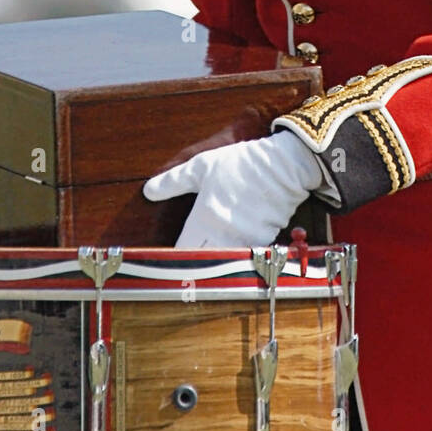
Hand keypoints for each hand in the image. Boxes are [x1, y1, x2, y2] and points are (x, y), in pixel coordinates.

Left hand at [142, 129, 326, 249]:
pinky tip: (233, 248)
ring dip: (215, 263)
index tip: (166, 261)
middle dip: (192, 265)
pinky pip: (245, 255)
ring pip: (223, 262)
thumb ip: (173, 181)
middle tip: (185, 266)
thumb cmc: (241, 163)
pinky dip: (238, 255)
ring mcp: (244, 240)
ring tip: (207, 260)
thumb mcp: (201, 166)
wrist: (283, 165)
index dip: (172, 258)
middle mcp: (223, 235)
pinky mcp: (263, 240)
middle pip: (202, 263)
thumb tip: (148, 191)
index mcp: (204, 219)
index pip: (181, 251)